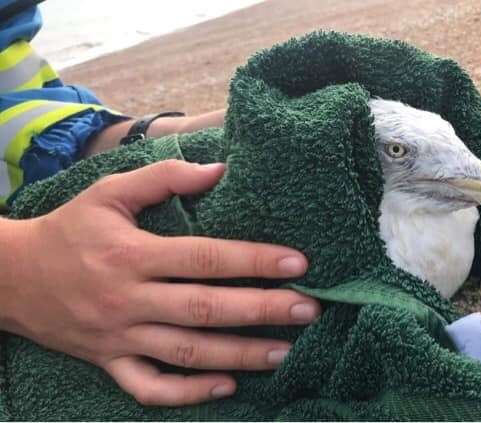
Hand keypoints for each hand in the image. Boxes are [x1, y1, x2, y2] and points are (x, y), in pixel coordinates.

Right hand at [2, 160, 320, 405]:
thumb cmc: (69, 229)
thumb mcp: (108, 192)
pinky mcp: (108, 363)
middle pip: (204, 309)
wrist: (11, 277)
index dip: (254, 261)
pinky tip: (226, 386)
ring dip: (239, 355)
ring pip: (186, 353)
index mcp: (131, 254)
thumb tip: (219, 169)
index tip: (298, 263)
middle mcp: (128, 299)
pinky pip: (149, 388)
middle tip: (309, 310)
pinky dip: (187, 393)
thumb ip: (163, 177)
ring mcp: (118, 337)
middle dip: (261, 311)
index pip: (204, 258)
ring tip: (284, 352)